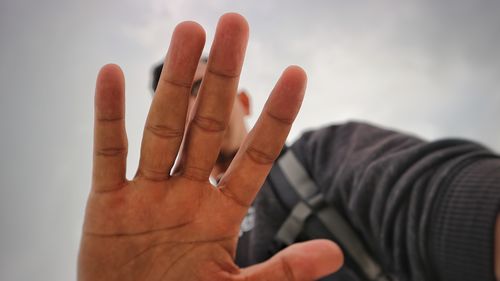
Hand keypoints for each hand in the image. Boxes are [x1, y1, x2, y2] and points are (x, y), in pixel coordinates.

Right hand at [78, 13, 342, 280]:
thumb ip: (282, 272)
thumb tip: (336, 253)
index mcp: (221, 213)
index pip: (256, 156)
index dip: (276, 117)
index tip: (297, 73)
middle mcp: (187, 194)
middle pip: (208, 127)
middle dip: (222, 77)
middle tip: (235, 23)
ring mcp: (148, 194)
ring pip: (163, 129)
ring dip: (175, 82)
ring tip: (188, 32)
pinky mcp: (107, 204)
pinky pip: (109, 154)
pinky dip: (108, 117)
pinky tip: (112, 73)